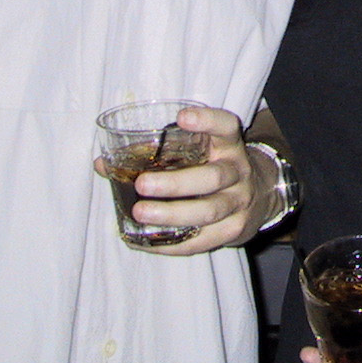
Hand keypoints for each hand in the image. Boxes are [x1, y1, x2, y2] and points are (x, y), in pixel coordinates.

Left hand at [91, 105, 267, 254]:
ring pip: (208, 211)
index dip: (207, 121)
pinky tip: (147, 241)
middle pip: (212, 177)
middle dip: (176, 183)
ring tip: (140, 213)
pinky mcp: (235, 230)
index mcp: (228, 145)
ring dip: (172, 214)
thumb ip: (156, 154)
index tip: (181, 118)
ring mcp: (239, 203)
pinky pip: (203, 241)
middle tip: (142, 184)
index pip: (226, 127)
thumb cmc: (212, 166)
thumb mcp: (199, 152)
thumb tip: (102, 164)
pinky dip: (173, 244)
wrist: (259, 195)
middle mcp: (238, 171)